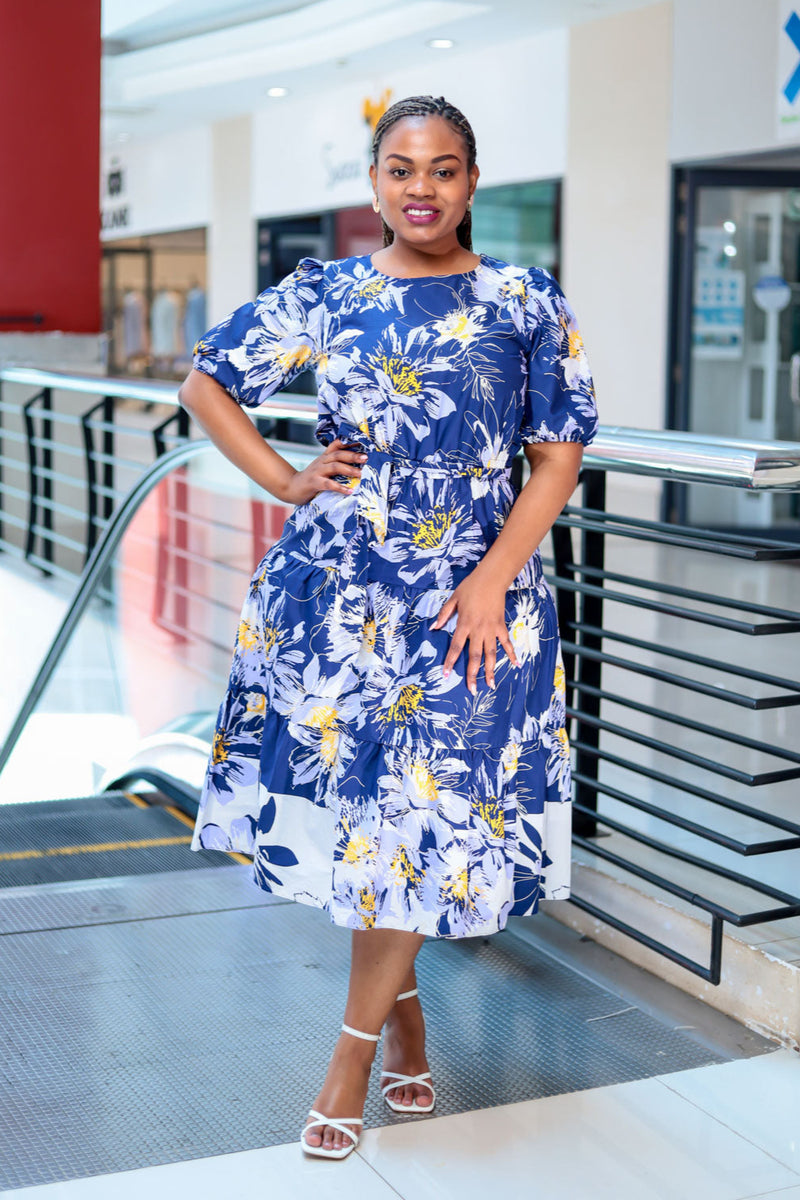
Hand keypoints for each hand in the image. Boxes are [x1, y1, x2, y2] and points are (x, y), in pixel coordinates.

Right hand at [284, 437, 367, 504]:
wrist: (292, 487)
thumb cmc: (312, 479)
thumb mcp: (322, 468)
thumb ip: (335, 464)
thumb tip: (357, 466)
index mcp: (325, 456)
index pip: (337, 444)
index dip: (349, 441)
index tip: (363, 441)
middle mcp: (321, 461)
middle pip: (338, 454)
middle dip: (353, 455)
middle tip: (366, 457)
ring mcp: (317, 471)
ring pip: (334, 467)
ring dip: (349, 469)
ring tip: (360, 474)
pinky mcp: (314, 483)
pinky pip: (328, 484)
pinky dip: (340, 487)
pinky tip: (349, 491)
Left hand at [429, 569, 519, 693]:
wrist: (491, 579)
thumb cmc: (470, 587)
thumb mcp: (453, 599)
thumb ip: (444, 615)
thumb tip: (433, 628)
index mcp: (464, 624)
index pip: (456, 647)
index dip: (450, 662)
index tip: (446, 675)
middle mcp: (478, 630)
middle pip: (474, 656)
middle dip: (472, 674)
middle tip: (472, 690)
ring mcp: (491, 629)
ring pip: (491, 654)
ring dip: (491, 670)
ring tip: (491, 685)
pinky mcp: (501, 626)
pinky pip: (506, 643)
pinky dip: (512, 654)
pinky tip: (516, 665)